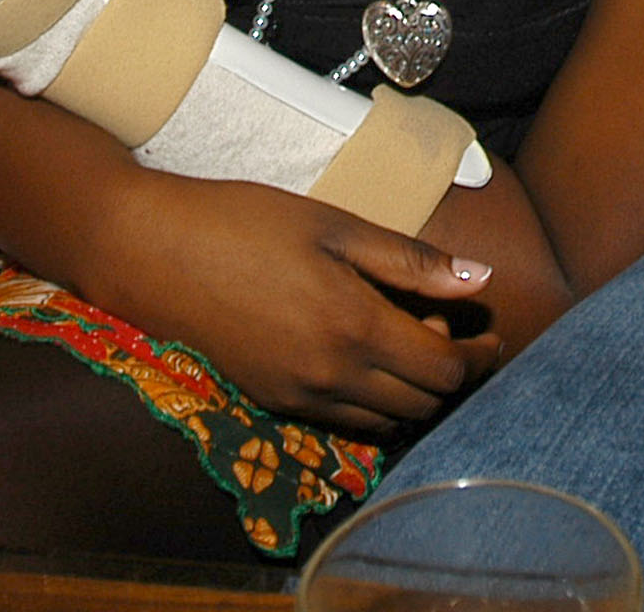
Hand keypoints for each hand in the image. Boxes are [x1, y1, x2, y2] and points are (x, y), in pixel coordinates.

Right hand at [102, 175, 505, 432]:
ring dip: (412, 392)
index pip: (444, 371)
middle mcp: (332, 377)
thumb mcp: (334, 227)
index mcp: (356, 328)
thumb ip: (410, 261)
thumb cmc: (245, 222)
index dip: (478, 356)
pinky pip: (343, 421)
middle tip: (449, 329)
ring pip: (385, 422)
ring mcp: (299, 398)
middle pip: (422, 404)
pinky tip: (363, 357)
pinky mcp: (271, 403)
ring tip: (408, 341)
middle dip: (450, 374)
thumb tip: (479, 279)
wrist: (153, 252)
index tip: (490, 333)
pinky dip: (371, 401)